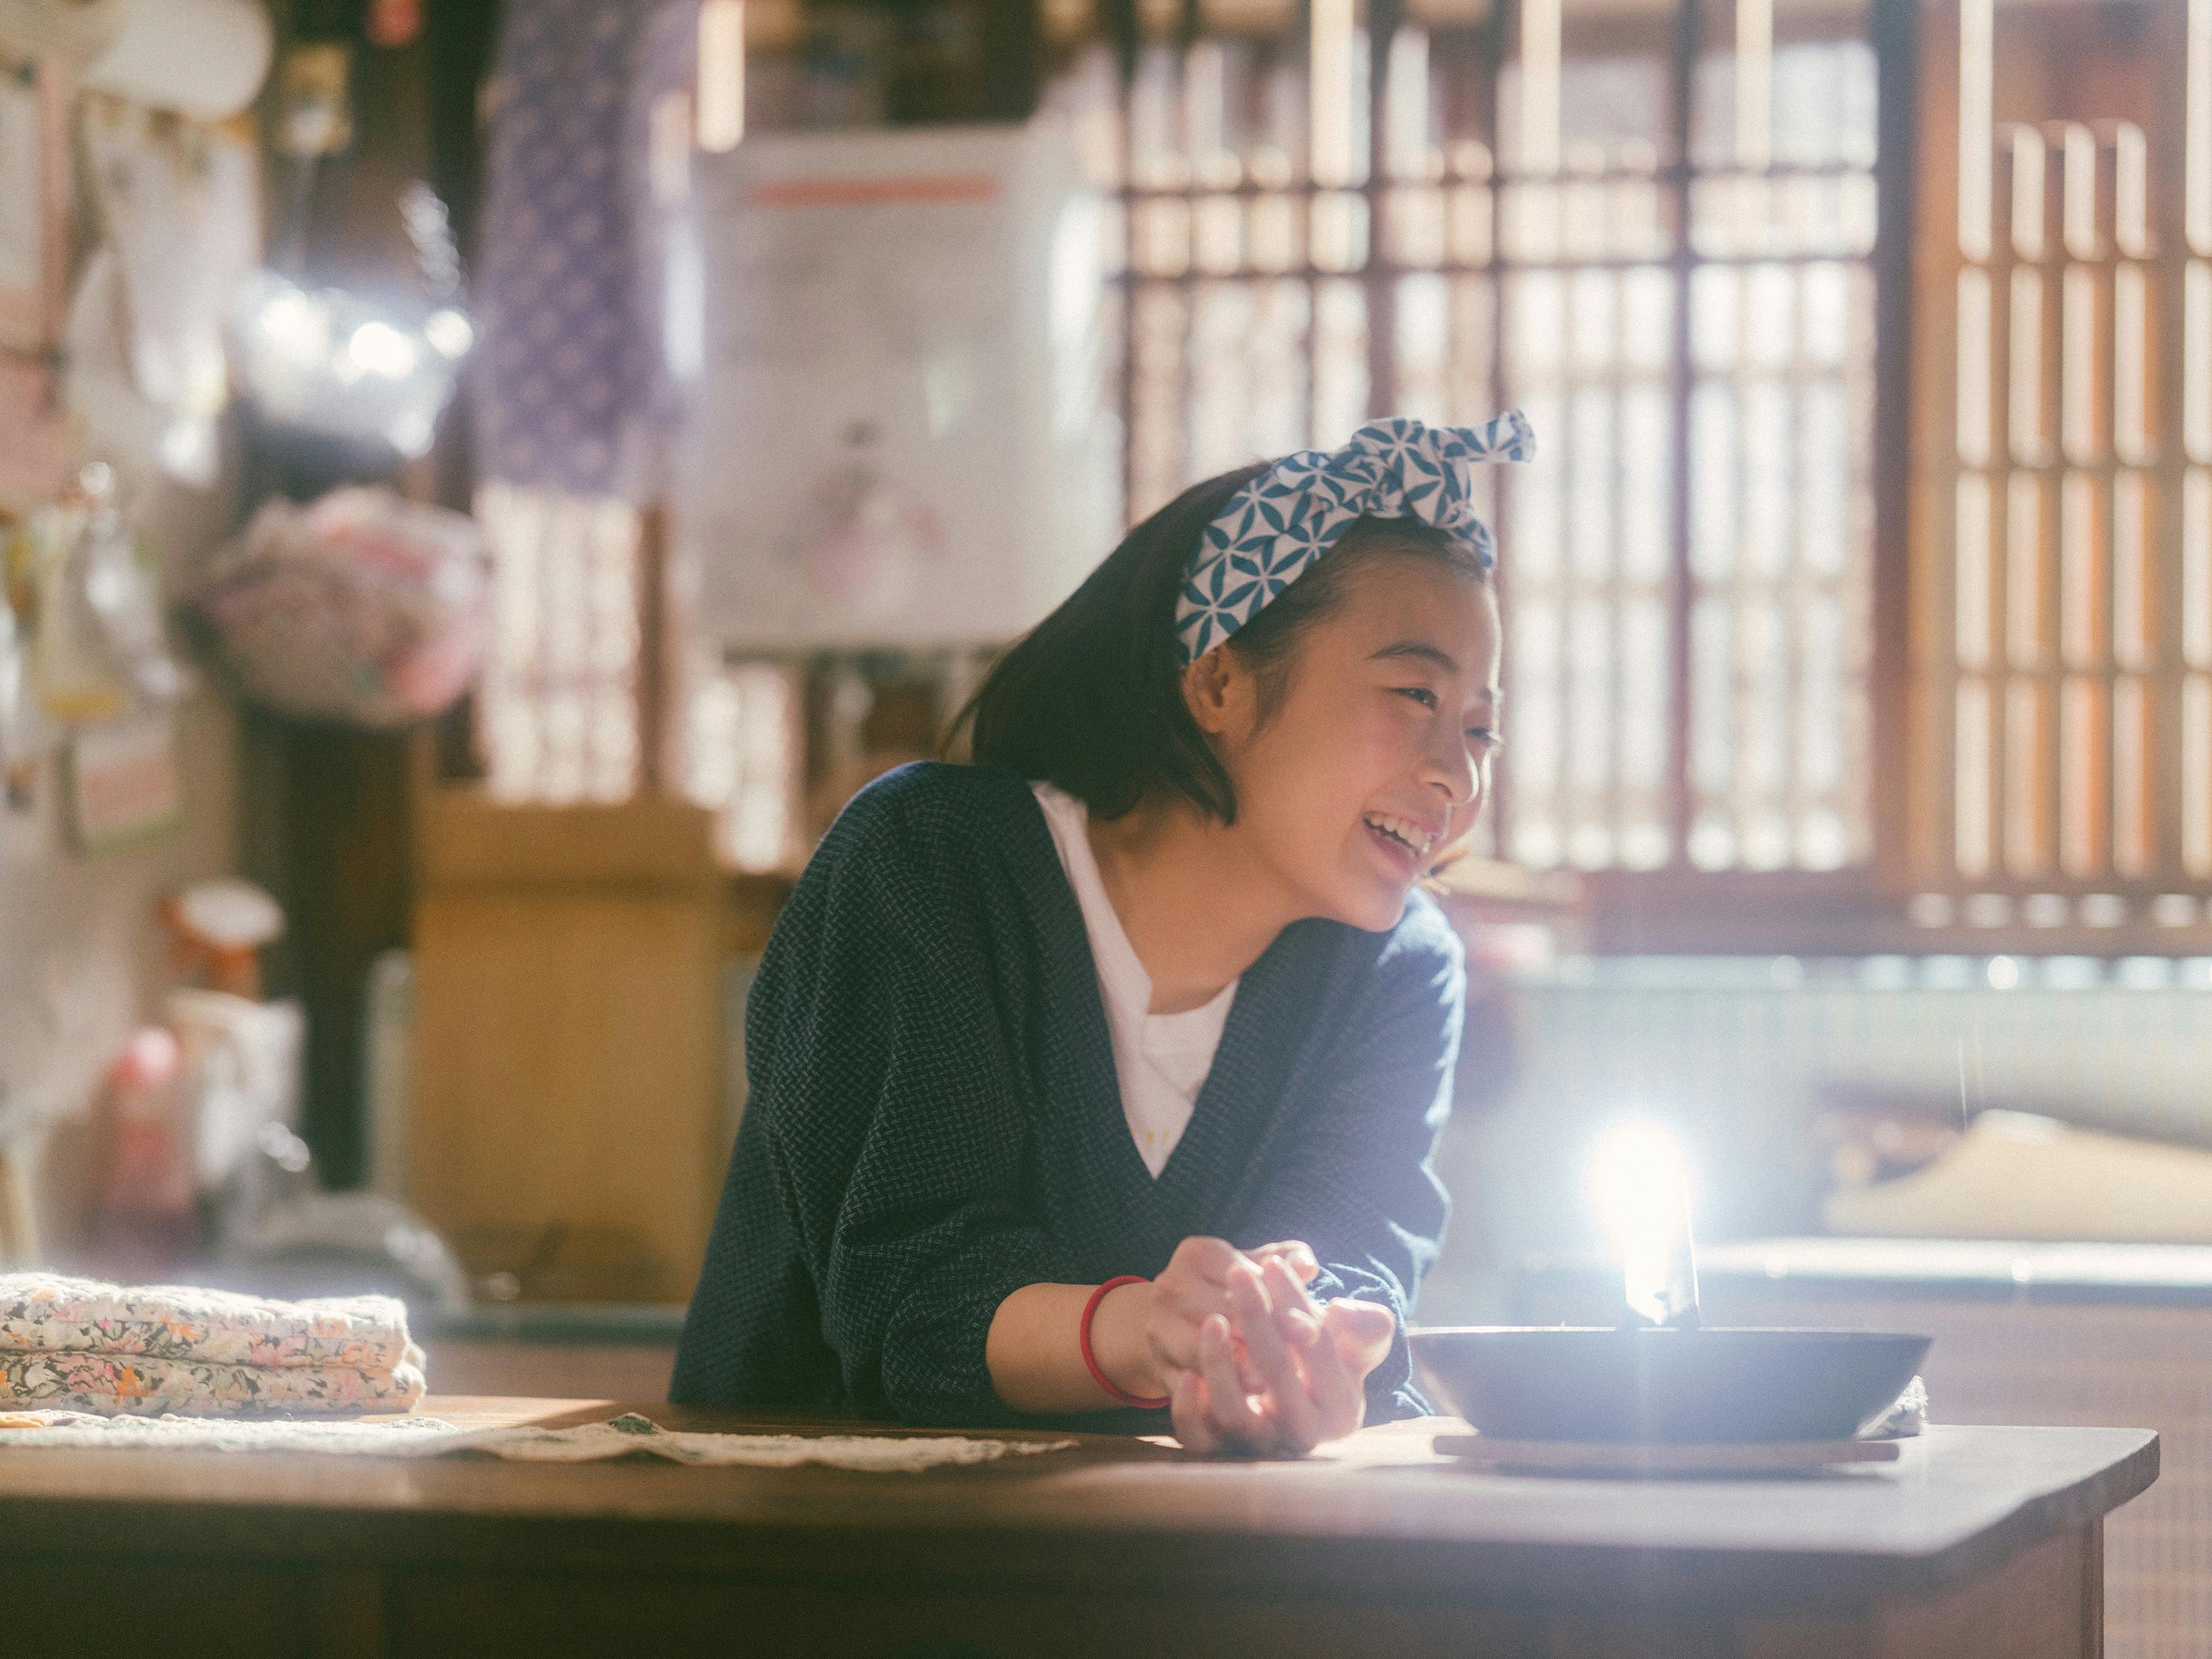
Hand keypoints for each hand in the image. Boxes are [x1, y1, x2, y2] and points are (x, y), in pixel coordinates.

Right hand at [1088, 1237, 1319, 1401]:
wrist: (1172, 1322)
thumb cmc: (1227, 1291)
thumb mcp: (1252, 1269)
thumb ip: (1285, 1262)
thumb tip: (1308, 1264)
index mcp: (1198, 1253)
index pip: (1244, 1279)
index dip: (1280, 1306)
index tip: (1312, 1331)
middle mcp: (1170, 1286)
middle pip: (1221, 1316)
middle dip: (1261, 1342)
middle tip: (1297, 1368)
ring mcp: (1158, 1328)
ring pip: (1198, 1352)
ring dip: (1233, 1371)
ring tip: (1266, 1386)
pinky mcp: (1156, 1366)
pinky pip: (1182, 1386)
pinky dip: (1209, 1397)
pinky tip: (1238, 1404)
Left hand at [1169, 1253, 1396, 1456]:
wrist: (1281, 1399)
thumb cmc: (1318, 1361)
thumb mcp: (1354, 1343)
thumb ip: (1365, 1325)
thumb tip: (1340, 1311)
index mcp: (1341, 1410)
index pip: (1318, 1347)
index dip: (1296, 1302)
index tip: (1275, 1264)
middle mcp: (1302, 1435)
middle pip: (1279, 1376)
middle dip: (1259, 1318)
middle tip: (1240, 1274)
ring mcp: (1260, 1448)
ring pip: (1236, 1415)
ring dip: (1220, 1364)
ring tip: (1213, 1320)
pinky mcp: (1220, 1454)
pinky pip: (1200, 1442)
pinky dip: (1188, 1412)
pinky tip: (1185, 1375)